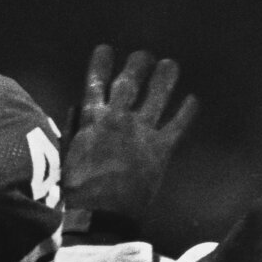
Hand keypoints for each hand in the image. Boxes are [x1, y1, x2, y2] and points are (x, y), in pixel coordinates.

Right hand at [62, 45, 198, 225]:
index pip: (96, 83)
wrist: (101, 212)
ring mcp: (142, 132)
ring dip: (165, 79)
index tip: (105, 49)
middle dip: (137, 66)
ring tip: (170, 64)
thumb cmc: (76, 186)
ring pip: (157, 97)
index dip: (101, 64)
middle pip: (131, 83)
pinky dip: (186, 111)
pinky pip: (178, 125)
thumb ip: (74, 126)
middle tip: (144, 54)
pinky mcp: (161, 149)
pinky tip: (194, 99)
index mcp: (92, 119)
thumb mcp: (67, 152)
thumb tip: (79, 105)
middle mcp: (119, 118)